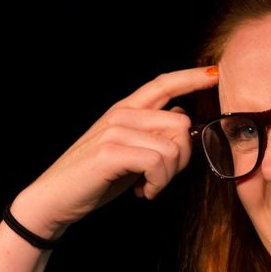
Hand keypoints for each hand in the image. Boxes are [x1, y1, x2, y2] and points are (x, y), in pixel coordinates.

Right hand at [11, 67, 218, 237]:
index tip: (216, 73)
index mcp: (125, 110)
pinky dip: (158, 184)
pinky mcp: (111, 152)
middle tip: (163, 178)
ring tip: (148, 187)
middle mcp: (121, 114)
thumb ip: (152, 134)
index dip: (190, 77)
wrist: (54, 198)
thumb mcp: (128, 150)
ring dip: (168, 176)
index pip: (163, 84)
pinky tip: (144, 192)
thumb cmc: (96, 178)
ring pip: (172, 147)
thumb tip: (183, 123)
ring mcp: (115, 131)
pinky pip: (158, 163)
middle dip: (183, 157)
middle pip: (181, 124)